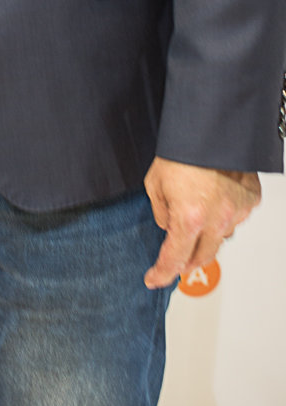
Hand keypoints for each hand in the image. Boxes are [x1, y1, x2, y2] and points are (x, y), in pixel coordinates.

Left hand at [142, 157, 259, 288]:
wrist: (209, 126)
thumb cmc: (180, 150)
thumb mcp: (155, 183)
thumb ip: (162, 212)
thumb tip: (169, 227)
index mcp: (189, 218)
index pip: (174, 258)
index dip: (162, 272)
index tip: (155, 279)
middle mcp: (217, 220)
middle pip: (201, 257)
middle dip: (185, 262)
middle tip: (175, 261)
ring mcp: (237, 212)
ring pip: (221, 238)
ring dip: (206, 237)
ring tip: (195, 222)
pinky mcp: (250, 200)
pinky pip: (236, 218)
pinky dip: (224, 216)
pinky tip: (214, 203)